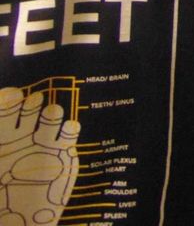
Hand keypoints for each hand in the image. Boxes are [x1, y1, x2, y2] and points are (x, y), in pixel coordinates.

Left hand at [0, 87, 80, 225]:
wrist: (23, 221)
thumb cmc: (0, 196)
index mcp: (2, 137)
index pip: (5, 108)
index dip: (8, 99)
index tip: (11, 96)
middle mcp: (23, 135)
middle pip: (30, 106)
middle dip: (32, 102)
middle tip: (33, 103)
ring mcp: (45, 142)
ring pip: (52, 114)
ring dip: (51, 112)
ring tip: (50, 116)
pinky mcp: (64, 152)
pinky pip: (71, 130)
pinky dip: (70, 128)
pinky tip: (67, 130)